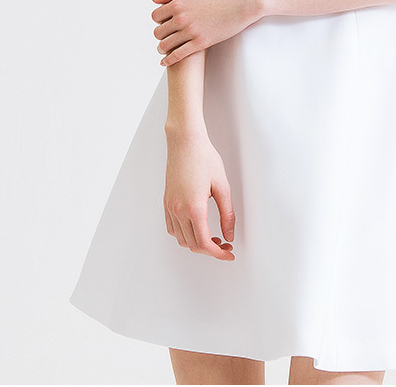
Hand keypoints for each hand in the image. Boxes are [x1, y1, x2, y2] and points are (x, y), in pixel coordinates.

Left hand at [152, 0, 261, 66]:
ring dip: (162, 47)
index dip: (158, 19)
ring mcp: (191, 31)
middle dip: (160, 33)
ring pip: (166, 44)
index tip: (163, 21)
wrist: (246, 0)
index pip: (156, 15)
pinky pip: (179, 55)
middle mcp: (182, 18)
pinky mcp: (202, 43)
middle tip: (165, 35)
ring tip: (163, 48)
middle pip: (158, 31)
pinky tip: (166, 62)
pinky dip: (169, 60)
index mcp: (180, 3)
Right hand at [164, 129, 235, 261]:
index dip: (218, 253)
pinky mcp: (166, 202)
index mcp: (194, 208)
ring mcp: (170, 207)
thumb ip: (227, 214)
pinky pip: (172, 228)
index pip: (204, 243)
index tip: (229, 253)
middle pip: (192, 244)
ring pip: (181, 239)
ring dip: (197, 243)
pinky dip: (184, 234)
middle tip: (225, 244)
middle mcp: (178, 210)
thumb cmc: (204, 158)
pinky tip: (196, 227)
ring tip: (213, 237)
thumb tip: (229, 235)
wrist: (185, 141)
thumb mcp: (222, 186)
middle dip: (210, 250)